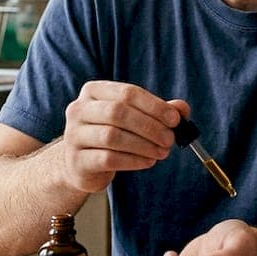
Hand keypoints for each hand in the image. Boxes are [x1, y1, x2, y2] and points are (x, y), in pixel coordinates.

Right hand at [60, 80, 187, 192]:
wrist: (82, 165)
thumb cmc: (112, 135)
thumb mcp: (133, 118)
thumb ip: (157, 111)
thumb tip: (183, 108)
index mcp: (93, 91)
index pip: (127, 93)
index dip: (154, 106)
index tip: (175, 119)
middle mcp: (78, 109)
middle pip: (118, 113)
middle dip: (149, 126)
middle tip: (170, 139)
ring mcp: (73, 135)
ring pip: (112, 136)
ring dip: (143, 145)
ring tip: (162, 152)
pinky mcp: (76, 160)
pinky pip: (108, 158)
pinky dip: (133, 160)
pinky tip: (148, 162)